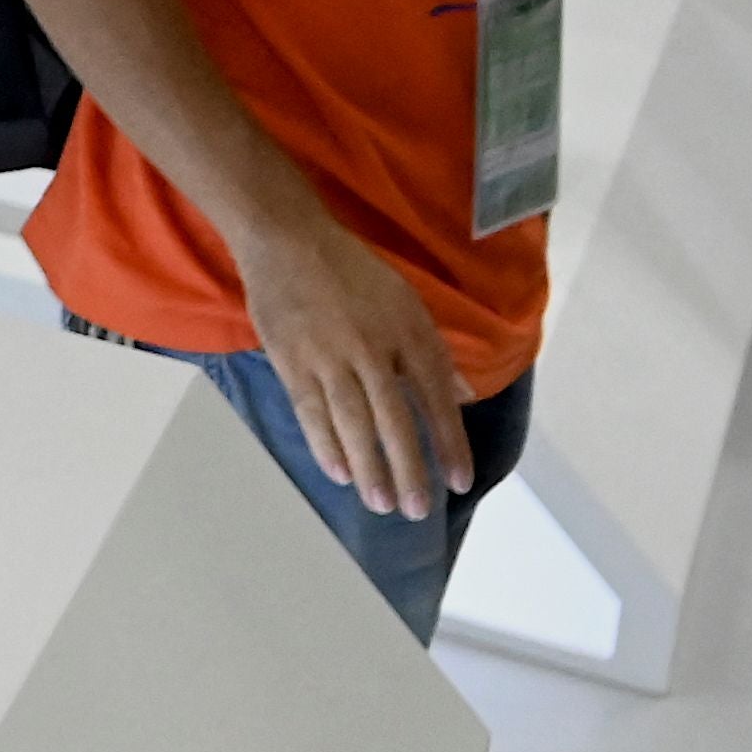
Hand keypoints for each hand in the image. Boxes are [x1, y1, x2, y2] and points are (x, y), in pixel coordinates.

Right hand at [224, 206, 475, 519]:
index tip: (460, 481)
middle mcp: (372, 347)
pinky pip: (311, 411)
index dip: (449, 441)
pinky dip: (325, 444)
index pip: (436, 396)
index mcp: (407, 330)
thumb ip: (433, 352)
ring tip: (380, 503)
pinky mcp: (292, 361)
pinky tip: (338, 473)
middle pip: (394, 418)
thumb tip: (465, 396)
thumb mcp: (405, 301)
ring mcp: (329, 356)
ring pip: (352, 422)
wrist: (287, 240)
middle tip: (416, 511)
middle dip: (408, 468)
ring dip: (368, 467)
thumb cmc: (351, 271)